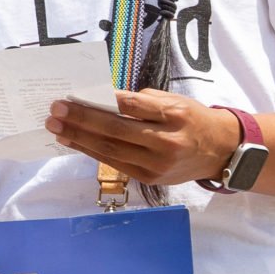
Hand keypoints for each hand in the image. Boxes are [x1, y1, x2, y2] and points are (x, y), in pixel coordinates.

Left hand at [45, 90, 239, 186]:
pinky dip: (91, 151)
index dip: (100, 101)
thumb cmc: (191, 119)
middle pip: (116, 131)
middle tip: (55, 110)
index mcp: (174, 115)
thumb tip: (101, 99)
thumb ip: (141, 101)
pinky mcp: (150, 178)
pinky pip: (115, 163)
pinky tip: (74, 141)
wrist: (219, 152)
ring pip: (111, 151)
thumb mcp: (173, 101)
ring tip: (56, 127)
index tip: (74, 95)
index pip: (132, 106)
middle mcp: (167, 142)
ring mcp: (158, 164)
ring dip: (79, 138)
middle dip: (81, 120)